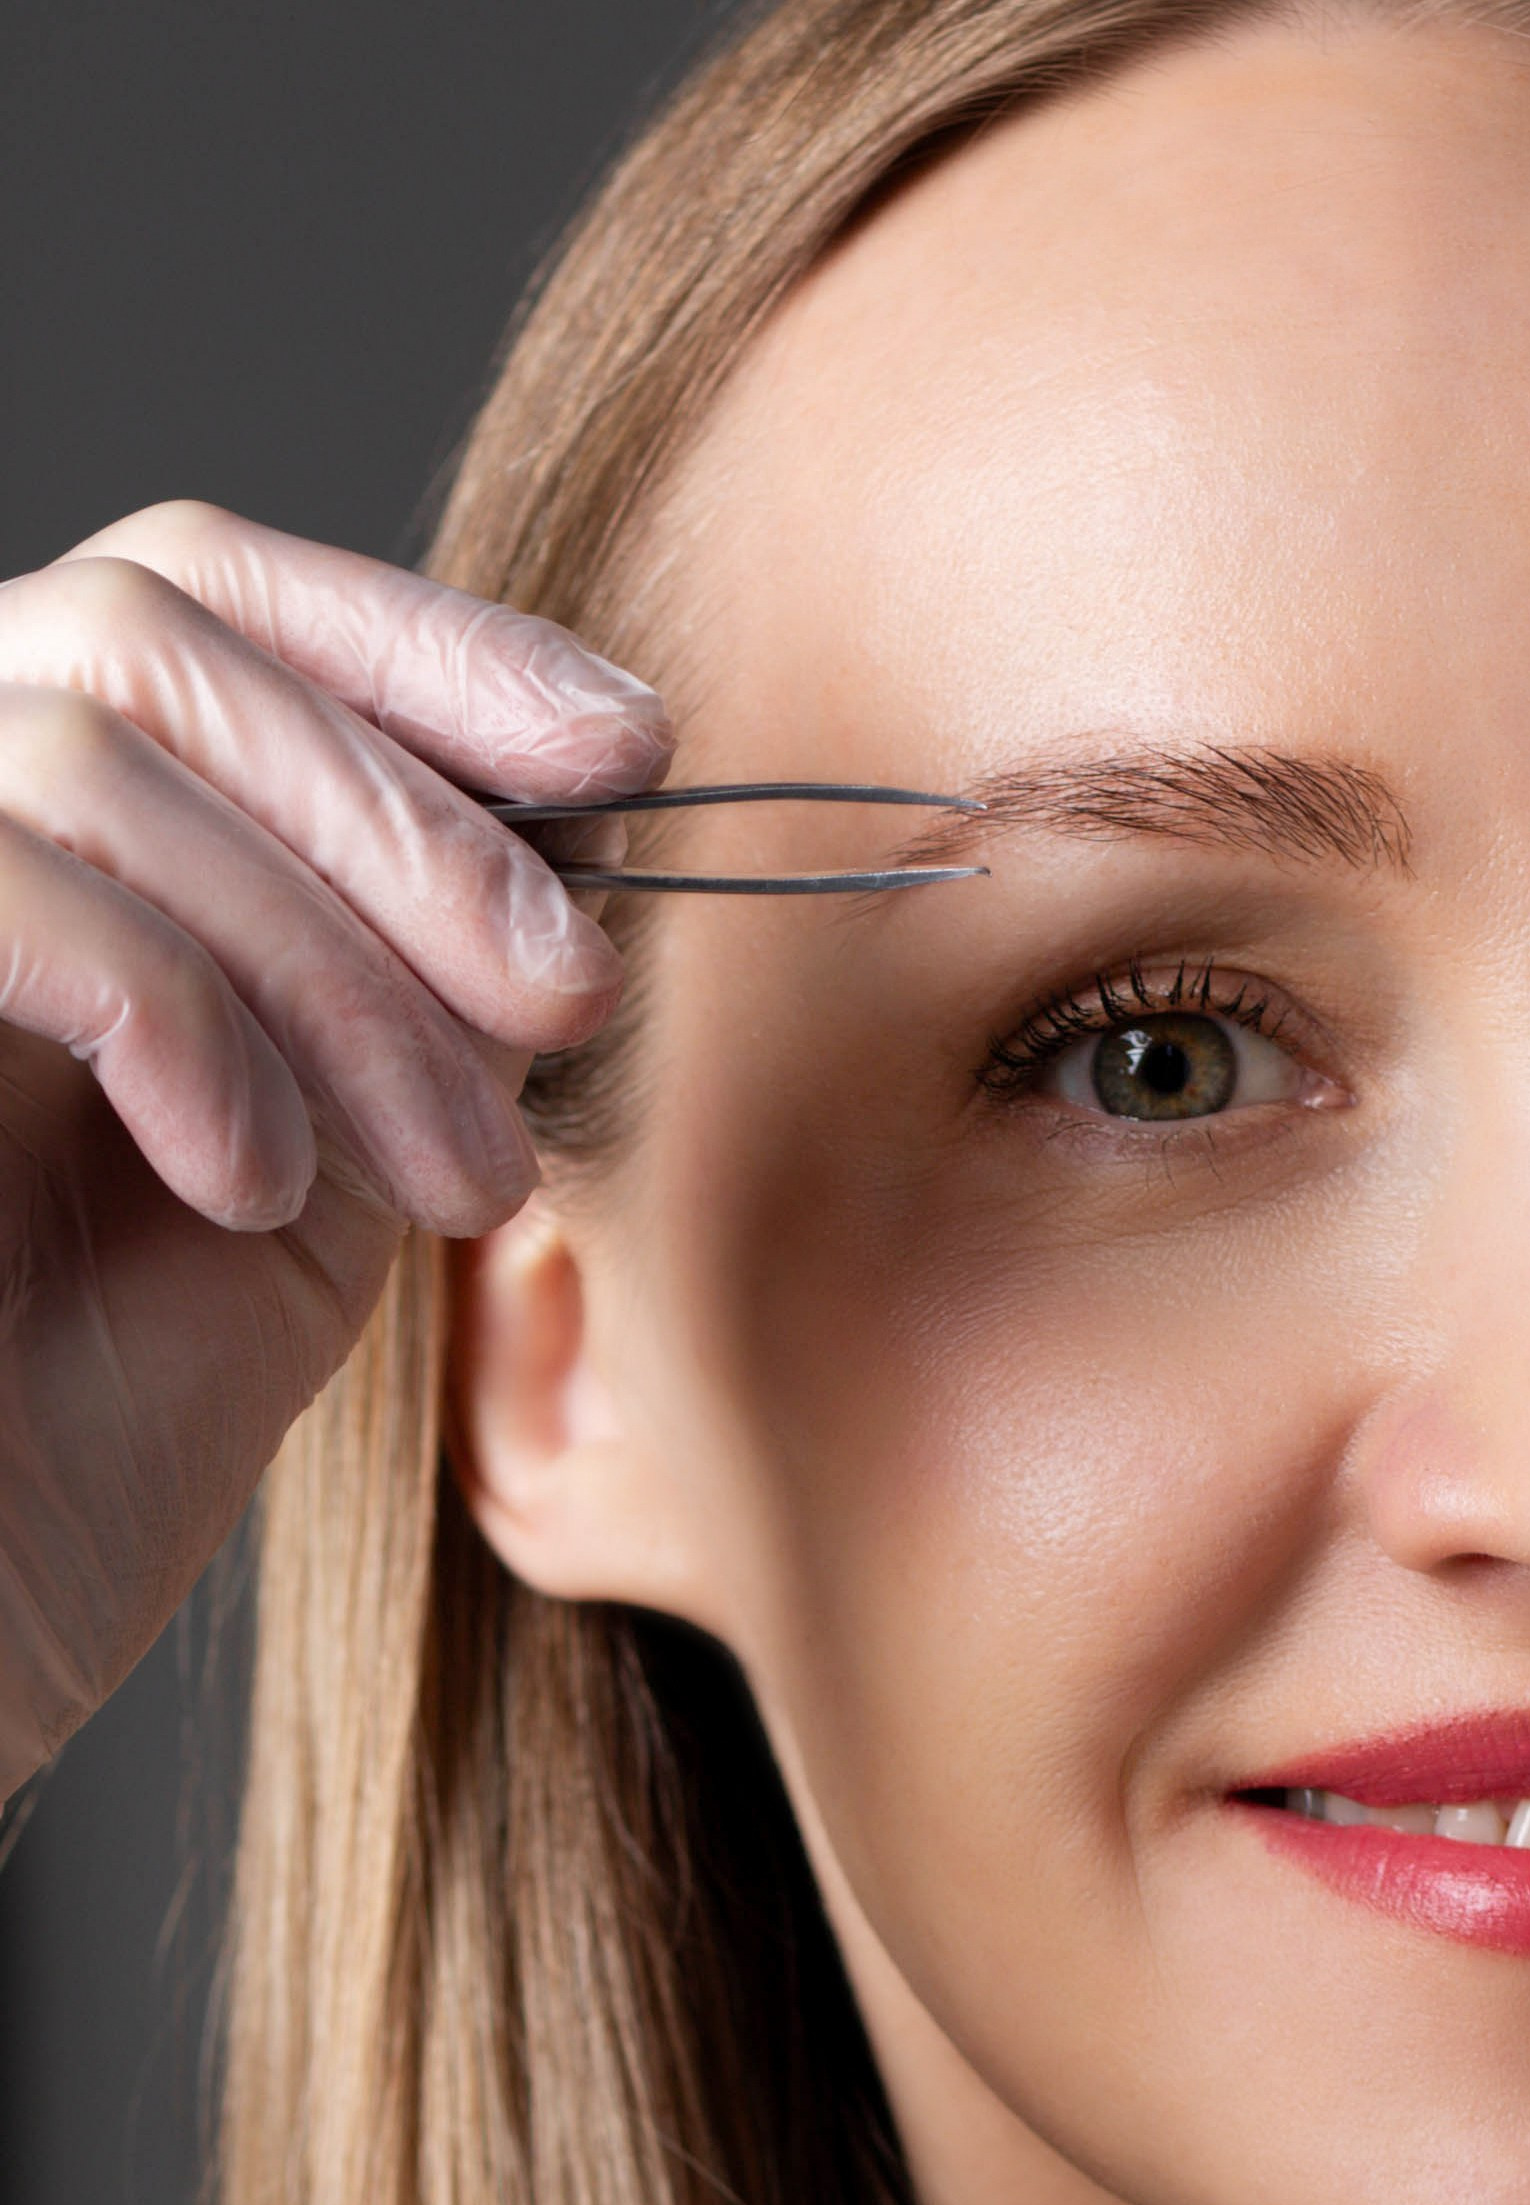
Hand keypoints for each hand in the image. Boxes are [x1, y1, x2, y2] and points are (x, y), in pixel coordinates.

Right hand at [0, 499, 670, 1798]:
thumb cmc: (75, 1437)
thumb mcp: (306, 1180)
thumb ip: (394, 998)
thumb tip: (560, 859)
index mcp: (19, 823)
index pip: (206, 595)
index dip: (422, 644)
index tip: (622, 747)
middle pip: (162, 634)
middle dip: (412, 817)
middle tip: (575, 991)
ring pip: (100, 747)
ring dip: (334, 964)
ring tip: (452, 1174)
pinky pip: (7, 887)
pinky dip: (177, 1018)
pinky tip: (251, 1182)